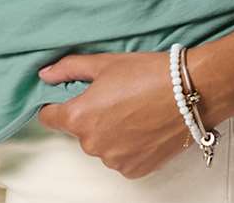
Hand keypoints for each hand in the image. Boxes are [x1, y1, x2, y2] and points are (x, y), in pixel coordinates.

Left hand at [37, 50, 198, 179]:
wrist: (189, 92)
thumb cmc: (148, 73)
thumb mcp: (104, 62)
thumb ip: (69, 69)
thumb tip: (45, 75)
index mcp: (79, 116)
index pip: (50, 117)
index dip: (57, 104)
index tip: (71, 96)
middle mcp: (91, 144)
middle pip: (80, 131)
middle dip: (91, 115)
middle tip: (116, 96)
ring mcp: (113, 160)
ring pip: (101, 145)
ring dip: (110, 132)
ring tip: (134, 110)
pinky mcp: (133, 170)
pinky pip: (120, 158)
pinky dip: (127, 146)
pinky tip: (143, 127)